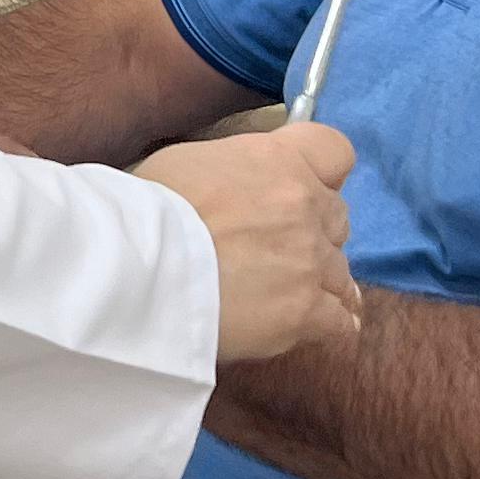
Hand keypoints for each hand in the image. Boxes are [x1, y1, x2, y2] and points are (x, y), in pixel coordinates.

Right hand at [138, 123, 362, 363]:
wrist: (139, 268)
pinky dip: (326, 324)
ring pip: (340, 272)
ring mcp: (310, 260)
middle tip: (278, 250)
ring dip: (317, 282)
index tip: (306, 190)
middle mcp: (305, 204)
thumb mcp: (190, 162)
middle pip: (338, 218)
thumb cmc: (148, 209)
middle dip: (315, 233)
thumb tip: (238, 187)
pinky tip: (307, 326)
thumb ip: (235, 170)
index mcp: (278, 159)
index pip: (335, 152)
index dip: (324, 174)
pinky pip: (340, 321)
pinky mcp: (305, 312)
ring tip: (285, 295)